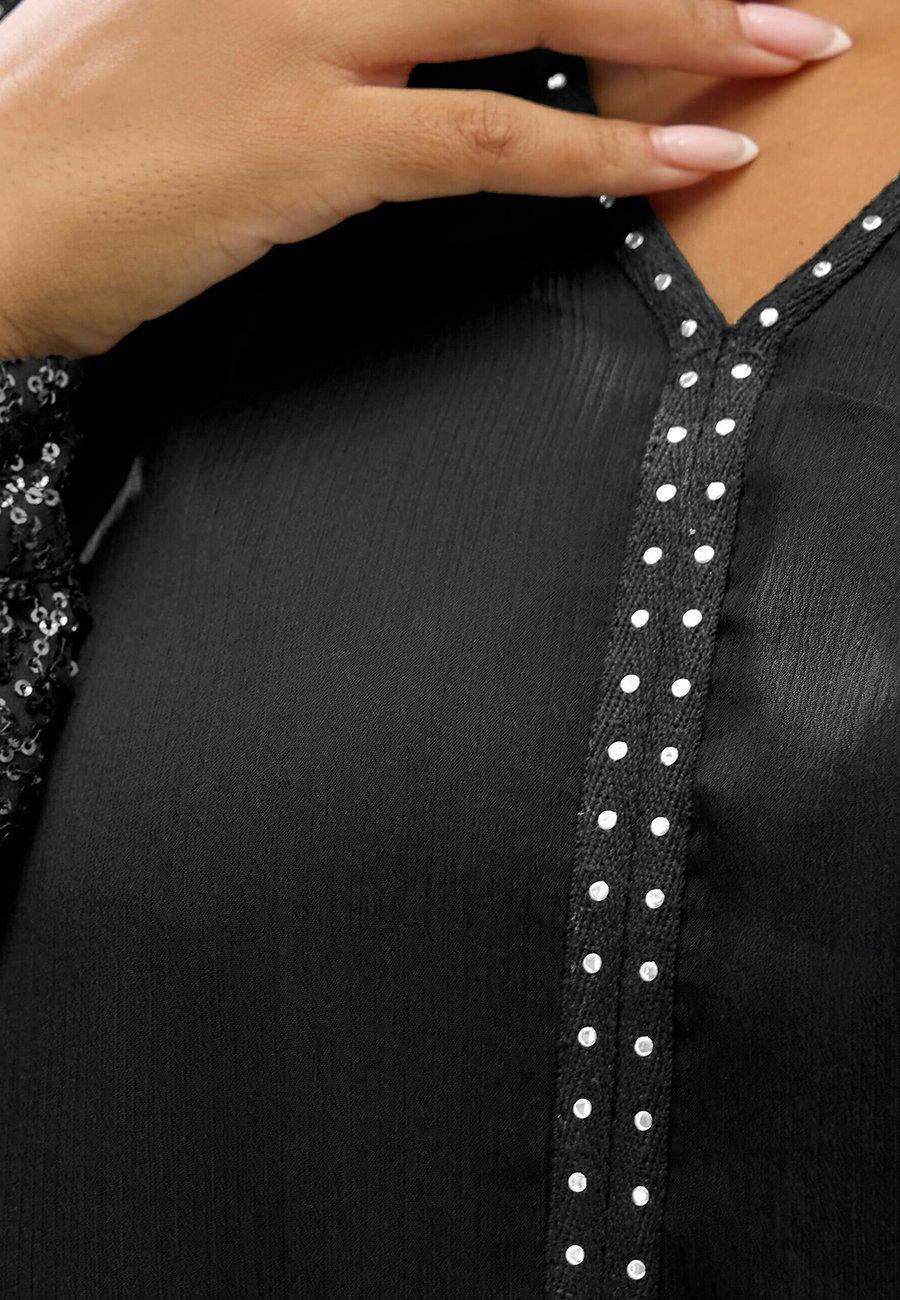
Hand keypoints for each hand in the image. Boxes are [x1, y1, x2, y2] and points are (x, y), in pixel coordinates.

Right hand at [0, 0, 849, 357]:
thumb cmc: (57, 143)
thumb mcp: (163, 27)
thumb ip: (266, 14)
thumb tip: (339, 32)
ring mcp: (306, 40)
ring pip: (528, 12)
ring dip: (670, 33)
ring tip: (774, 54)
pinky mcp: (308, 145)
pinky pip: (485, 143)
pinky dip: (598, 156)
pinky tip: (681, 160)